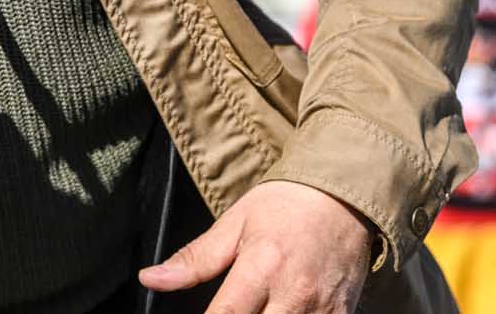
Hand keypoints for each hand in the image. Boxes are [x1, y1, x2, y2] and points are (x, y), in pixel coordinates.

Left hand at [140, 180, 371, 313]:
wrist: (345, 194)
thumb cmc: (285, 204)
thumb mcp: (235, 223)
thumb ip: (195, 259)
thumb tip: (150, 279)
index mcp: (261, 267)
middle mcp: (294, 293)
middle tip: (231, 310)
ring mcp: (322, 309)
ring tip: (257, 307)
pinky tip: (281, 311)